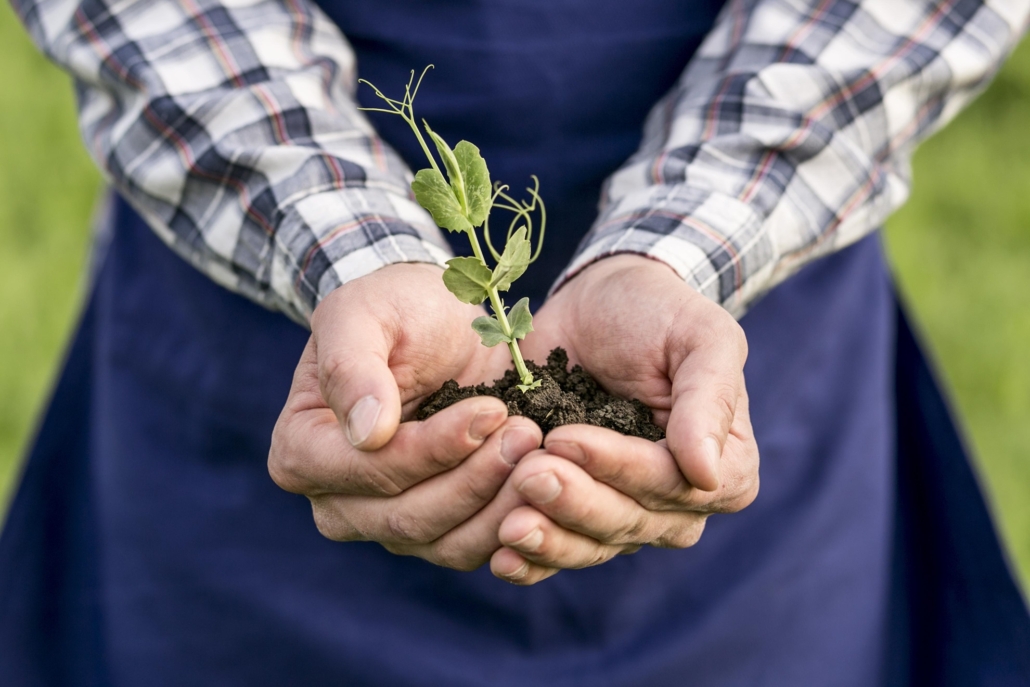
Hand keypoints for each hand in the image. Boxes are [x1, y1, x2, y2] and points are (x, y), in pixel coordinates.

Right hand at [268, 263, 541, 568]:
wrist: (435, 321)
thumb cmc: (391, 310)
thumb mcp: (363, 314)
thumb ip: (351, 366)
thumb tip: (365, 432)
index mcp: (301, 451)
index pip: (369, 470)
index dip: (432, 448)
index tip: (490, 410)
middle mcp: (336, 503)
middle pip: (407, 518)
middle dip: (476, 478)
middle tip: (529, 432)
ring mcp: (386, 525)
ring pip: (446, 543)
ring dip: (502, 503)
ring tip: (540, 448)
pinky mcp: (437, 532)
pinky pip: (476, 547)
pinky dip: (515, 520)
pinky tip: (546, 479)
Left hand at [489, 255, 758, 583]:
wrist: (598, 305)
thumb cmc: (659, 314)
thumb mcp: (700, 337)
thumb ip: (709, 400)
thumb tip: (706, 474)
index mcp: (725, 469)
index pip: (672, 484)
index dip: (618, 468)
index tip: (564, 438)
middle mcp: (678, 505)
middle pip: (628, 522)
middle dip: (575, 501)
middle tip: (527, 473)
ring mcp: (625, 514)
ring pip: (591, 545)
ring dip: (549, 539)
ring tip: (508, 524)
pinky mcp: (576, 514)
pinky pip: (558, 553)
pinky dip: (531, 561)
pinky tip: (501, 558)